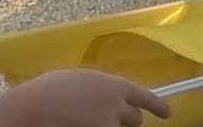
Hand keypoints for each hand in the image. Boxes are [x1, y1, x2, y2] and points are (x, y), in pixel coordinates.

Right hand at [0, 70, 170, 126]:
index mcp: (116, 87)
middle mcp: (119, 110)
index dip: (158, 106)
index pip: (146, 98)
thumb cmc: (52, 89)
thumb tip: (103, 97)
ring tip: (86, 120)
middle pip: (135, 120)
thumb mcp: (80, 79)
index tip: (167, 113)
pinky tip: (80, 124)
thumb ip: (99, 88)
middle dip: (126, 120)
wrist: (35, 110)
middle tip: (109, 119)